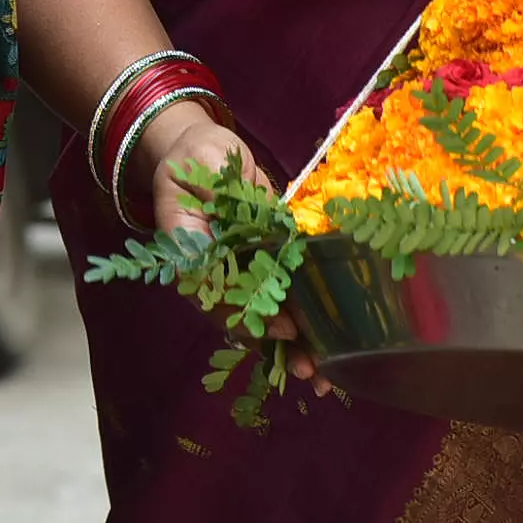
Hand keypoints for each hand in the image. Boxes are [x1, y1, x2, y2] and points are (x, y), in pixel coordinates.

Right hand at [134, 106, 327, 388]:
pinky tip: (330, 345)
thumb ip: (216, 201)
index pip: (219, 301)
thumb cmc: (196, 158)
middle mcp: (216, 278)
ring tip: (325, 374)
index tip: (284, 331)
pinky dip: (306, 323)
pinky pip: (283, 300)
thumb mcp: (200, 171)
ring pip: (265, 319)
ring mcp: (241, 274)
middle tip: (312, 370)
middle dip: (278, 350)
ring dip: (295, 348)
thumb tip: (238, 234)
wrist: (201, 148)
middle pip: (244, 322)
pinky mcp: (264, 265)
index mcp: (192, 261)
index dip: (249, 321)